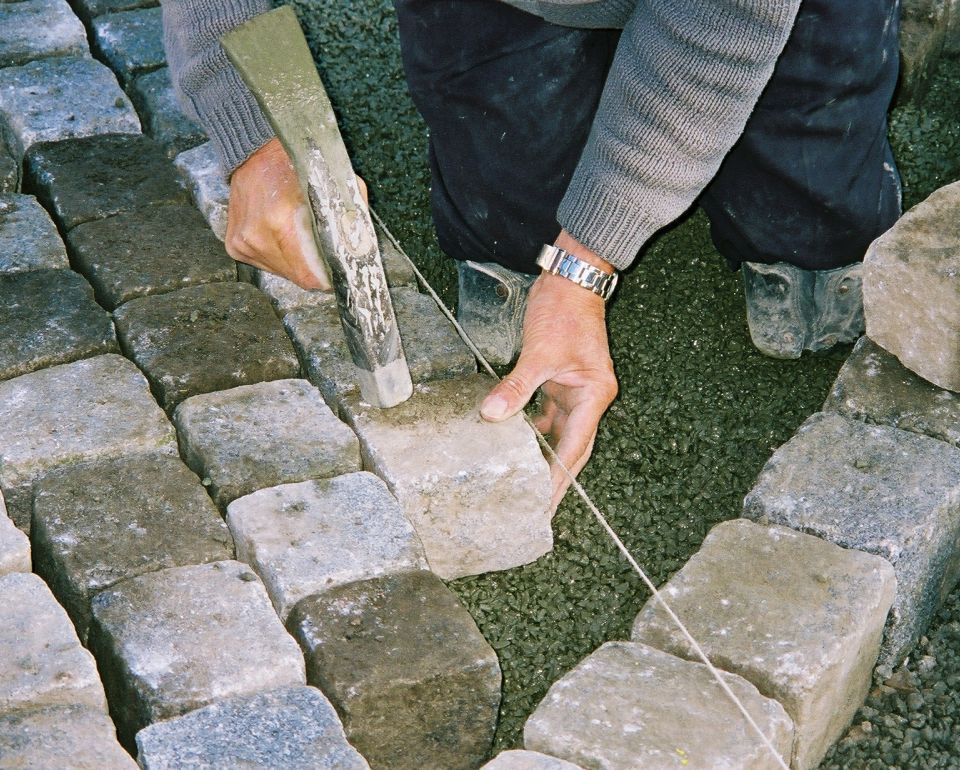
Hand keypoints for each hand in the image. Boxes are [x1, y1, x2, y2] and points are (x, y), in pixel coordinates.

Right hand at [225, 138, 367, 289]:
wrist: (254, 153)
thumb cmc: (294, 166)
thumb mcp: (331, 184)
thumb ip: (349, 215)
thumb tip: (361, 248)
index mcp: (281, 221)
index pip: (307, 274)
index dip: (325, 278)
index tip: (334, 275)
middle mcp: (258, 236)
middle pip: (296, 277)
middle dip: (311, 268)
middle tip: (318, 251)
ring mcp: (243, 243)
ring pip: (281, 273)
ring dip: (293, 261)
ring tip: (296, 237)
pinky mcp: (234, 246)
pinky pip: (264, 264)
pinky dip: (276, 255)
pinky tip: (279, 235)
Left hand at [480, 231, 617, 509]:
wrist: (570, 280)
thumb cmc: (565, 312)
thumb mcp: (539, 353)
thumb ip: (516, 387)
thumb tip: (492, 414)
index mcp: (594, 395)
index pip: (574, 448)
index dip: (558, 478)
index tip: (546, 502)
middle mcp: (588, 398)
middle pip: (571, 447)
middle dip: (553, 475)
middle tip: (534, 504)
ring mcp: (575, 390)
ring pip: (558, 432)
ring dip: (541, 453)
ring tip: (522, 480)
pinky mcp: (561, 381)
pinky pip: (547, 413)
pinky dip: (532, 427)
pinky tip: (514, 440)